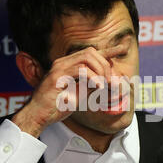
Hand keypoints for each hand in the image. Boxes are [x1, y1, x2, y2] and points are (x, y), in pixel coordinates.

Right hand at [12, 44, 127, 136]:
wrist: (38, 115)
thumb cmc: (57, 106)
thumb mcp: (80, 95)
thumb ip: (93, 86)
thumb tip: (109, 83)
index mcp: (69, 65)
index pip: (91, 53)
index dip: (108, 50)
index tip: (124, 48)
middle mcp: (63, 62)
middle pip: (91, 52)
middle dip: (106, 65)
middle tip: (113, 82)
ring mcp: (59, 68)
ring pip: (86, 57)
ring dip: (101, 70)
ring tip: (107, 85)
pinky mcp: (57, 77)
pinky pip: (80, 70)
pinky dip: (93, 77)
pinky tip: (99, 86)